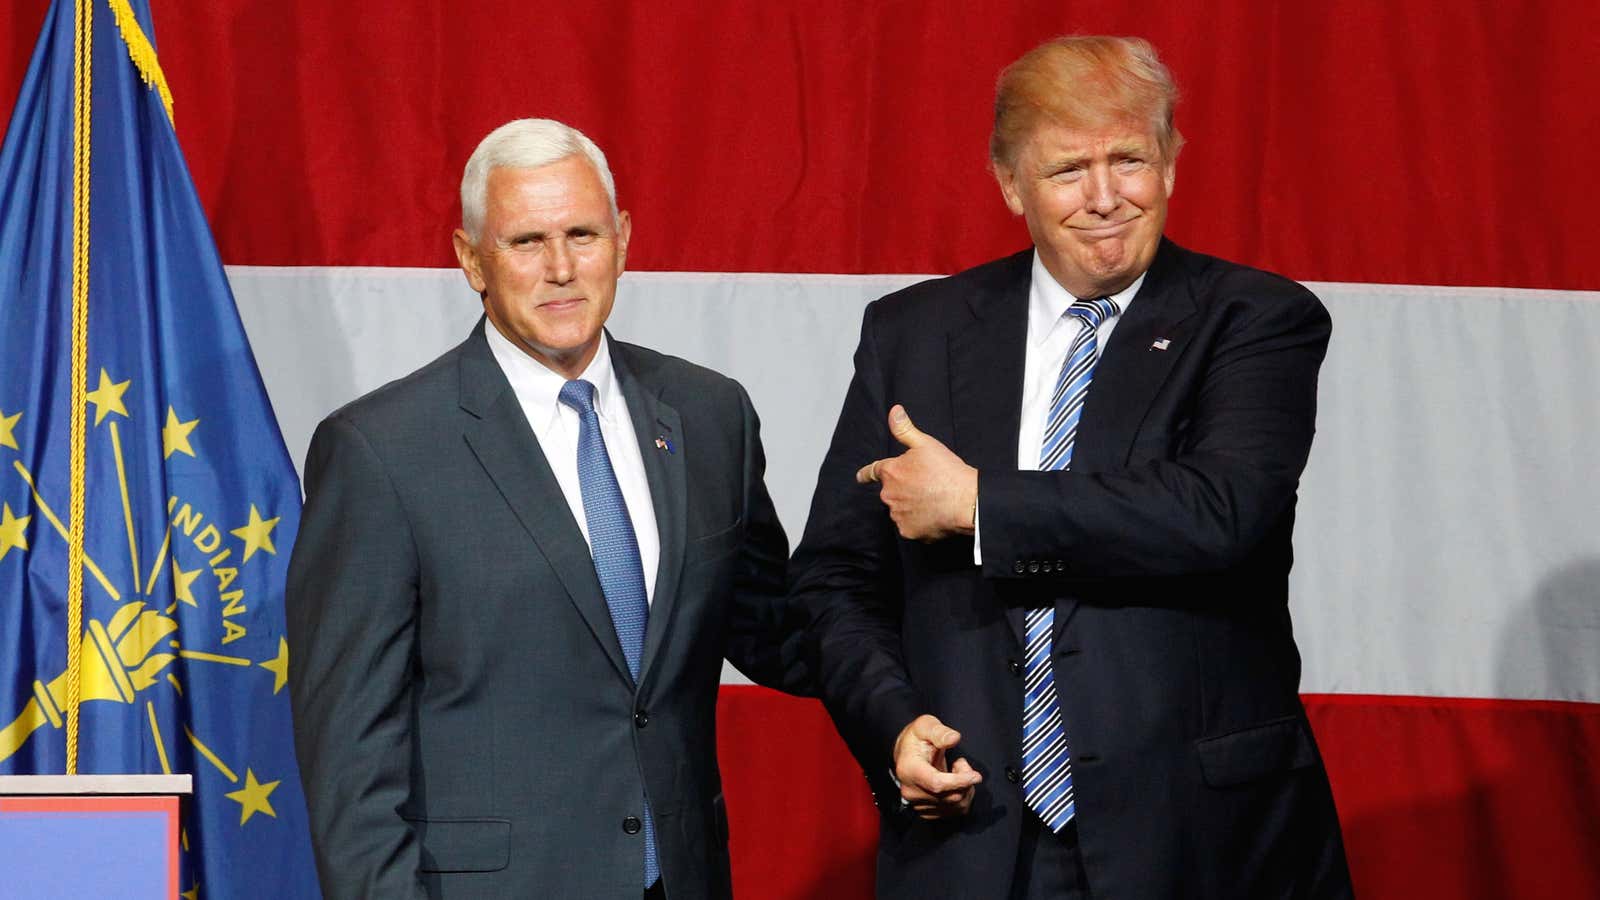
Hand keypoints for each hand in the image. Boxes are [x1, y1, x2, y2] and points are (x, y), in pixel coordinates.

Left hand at [856, 405, 977, 541]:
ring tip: (932, 500)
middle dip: (903, 489)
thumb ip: (905, 429)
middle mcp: (889, 495)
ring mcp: (898, 515)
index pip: (872, 471)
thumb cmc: (947, 471)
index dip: (866, 474)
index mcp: (891, 472)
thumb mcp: (925, 444)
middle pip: (891, 491)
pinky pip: (910, 526)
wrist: (966, 501)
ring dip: (911, 506)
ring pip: (901, 509)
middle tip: (925, 486)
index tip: (860, 477)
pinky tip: (933, 515)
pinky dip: (919, 522)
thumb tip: (894, 411)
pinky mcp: (908, 531)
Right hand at [892, 714, 981, 819]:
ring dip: (966, 789)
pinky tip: (955, 784)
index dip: (959, 781)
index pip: (936, 783)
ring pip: (956, 805)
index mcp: (909, 769)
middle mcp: (911, 791)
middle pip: (950, 796)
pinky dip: (962, 797)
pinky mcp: (927, 812)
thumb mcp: (925, 726)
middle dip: (965, 780)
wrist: (906, 755)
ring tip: (956, 771)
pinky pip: (955, 811)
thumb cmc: (916, 739)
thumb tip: (954, 738)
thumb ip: (939, 732)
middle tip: (960, 763)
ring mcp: (918, 804)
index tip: (976, 775)